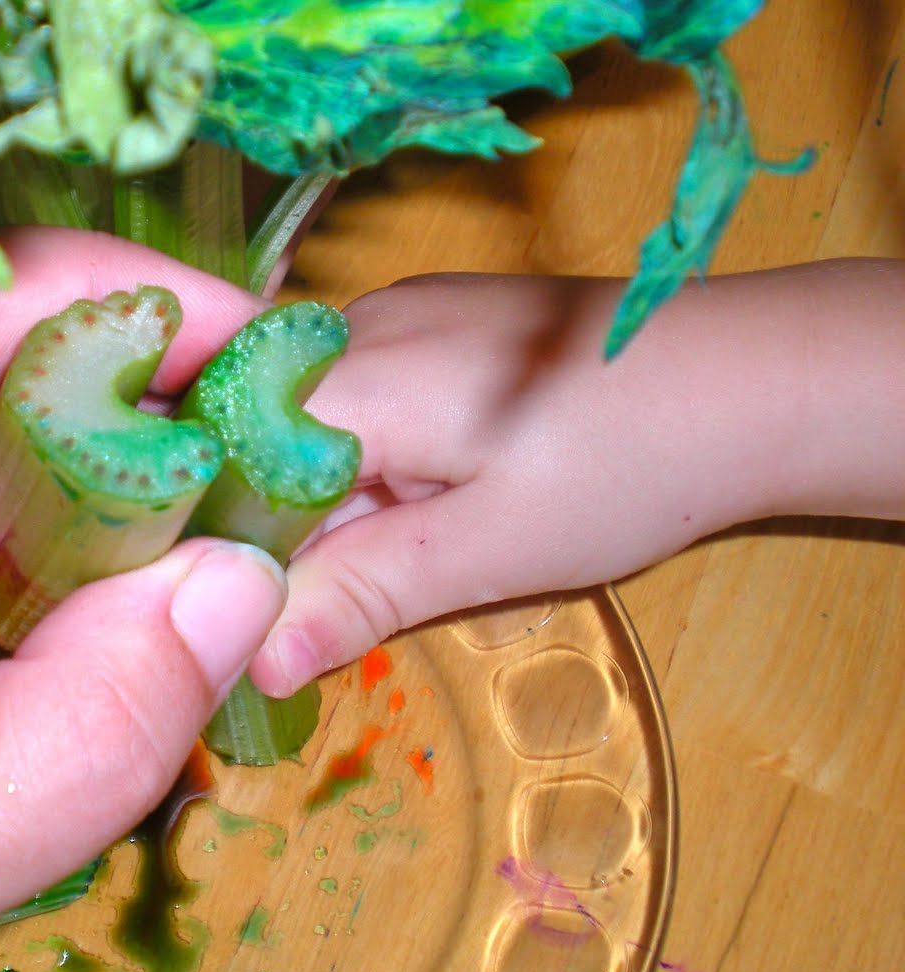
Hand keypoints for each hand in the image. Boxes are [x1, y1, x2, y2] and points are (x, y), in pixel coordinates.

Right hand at [248, 261, 904, 695]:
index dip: (214, 543)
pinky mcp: (437, 318)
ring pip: (308, 420)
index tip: (225, 619)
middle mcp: (354, 323)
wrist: (757, 377)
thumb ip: (362, 593)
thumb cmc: (627, 465)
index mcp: (352, 377)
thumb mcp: (490, 550)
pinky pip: (360, 395)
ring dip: (331, 499)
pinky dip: (371, 460)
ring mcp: (398, 311)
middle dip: (282, 529)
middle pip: (258, 437)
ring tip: (408, 547)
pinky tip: (432, 497)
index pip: (220, 458)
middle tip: (336, 603)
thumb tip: (253, 661)